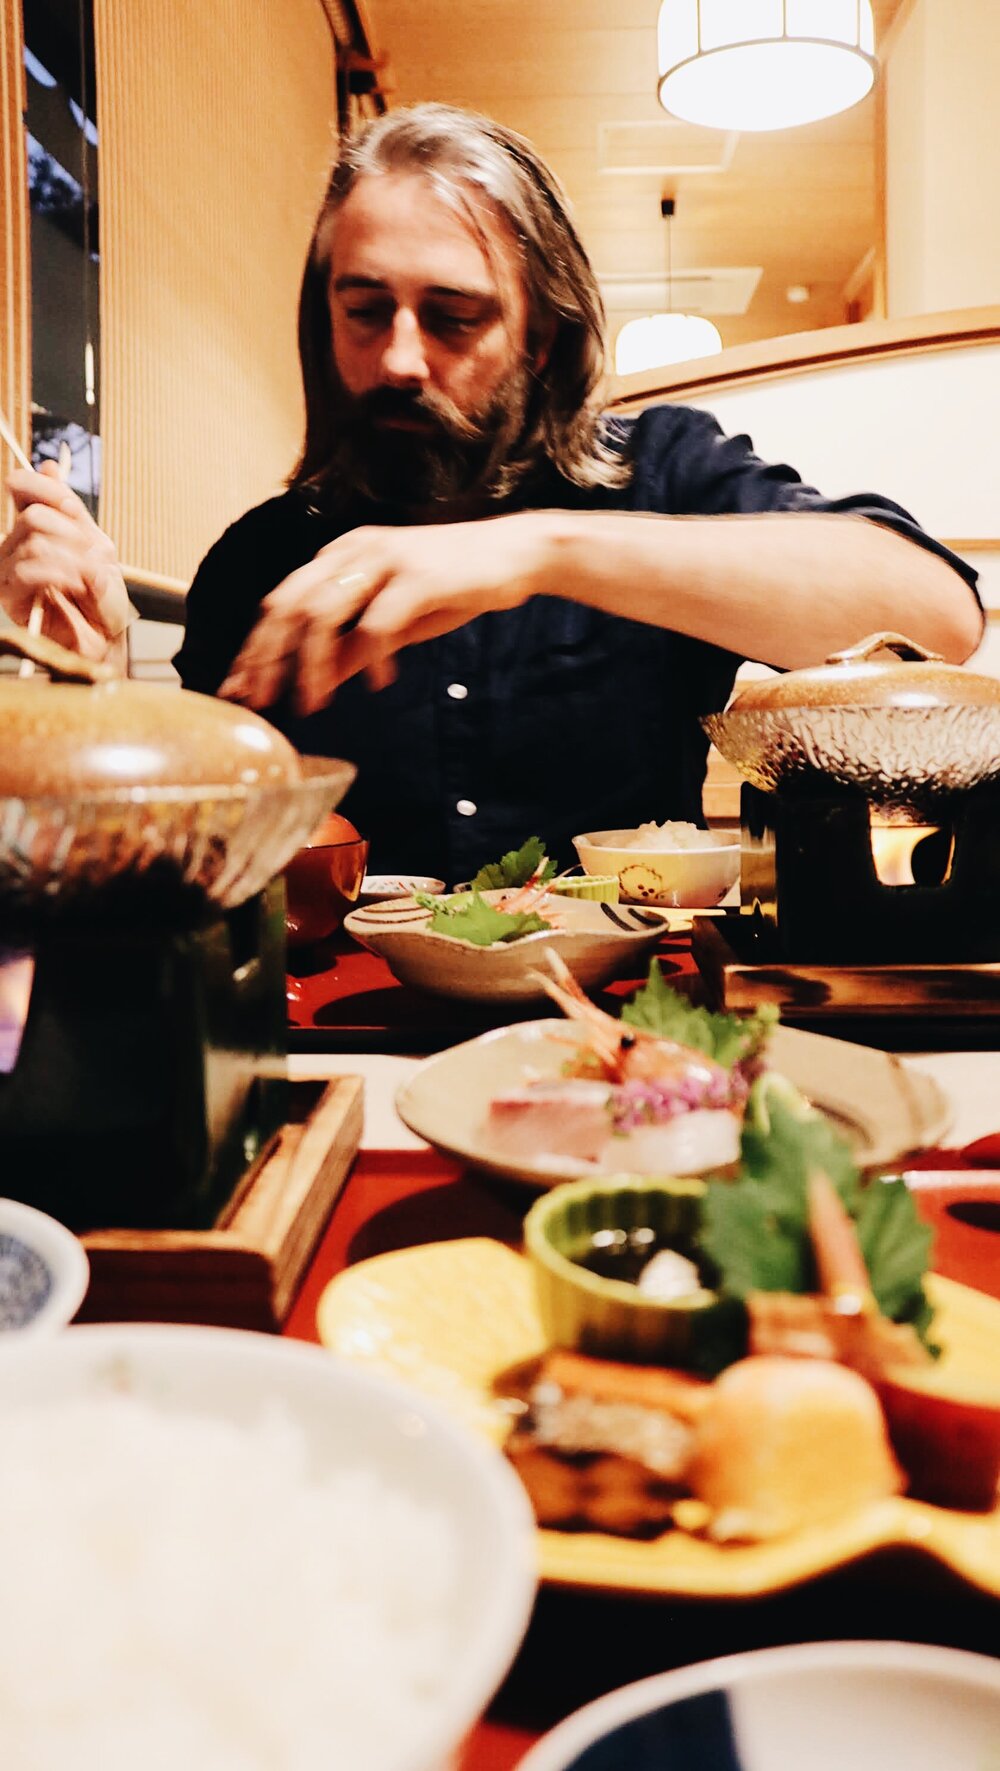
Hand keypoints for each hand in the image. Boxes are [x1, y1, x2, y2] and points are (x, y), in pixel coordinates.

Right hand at [0, 463, 132, 661]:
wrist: (105, 638)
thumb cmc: (101, 597)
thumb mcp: (96, 546)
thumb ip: (72, 511)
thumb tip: (50, 465)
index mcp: (33, 529)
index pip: (22, 487)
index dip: (47, 488)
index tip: (73, 509)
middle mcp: (13, 545)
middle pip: (33, 516)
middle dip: (72, 534)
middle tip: (93, 557)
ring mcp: (8, 570)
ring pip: (34, 542)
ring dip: (73, 559)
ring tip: (88, 578)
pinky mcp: (9, 596)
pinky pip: (29, 568)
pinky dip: (62, 574)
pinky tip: (77, 586)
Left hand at [219, 513, 545, 713]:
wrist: (514, 555)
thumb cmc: (453, 587)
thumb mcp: (394, 622)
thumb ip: (352, 647)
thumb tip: (315, 683)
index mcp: (341, 556)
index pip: (281, 601)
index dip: (256, 648)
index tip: (238, 691)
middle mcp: (353, 551)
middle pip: (287, 605)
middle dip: (267, 658)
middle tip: (262, 702)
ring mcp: (384, 560)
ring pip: (322, 614)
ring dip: (311, 665)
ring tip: (314, 704)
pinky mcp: (417, 577)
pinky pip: (379, 623)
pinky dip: (372, 658)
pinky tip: (379, 683)